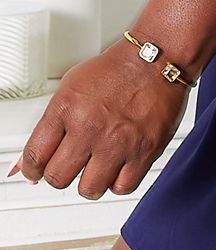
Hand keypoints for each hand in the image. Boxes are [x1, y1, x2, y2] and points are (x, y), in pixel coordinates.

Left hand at [6, 37, 188, 198]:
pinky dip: (119, 182)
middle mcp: (90, 127)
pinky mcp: (144, 151)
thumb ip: (47, 128)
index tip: (38, 172)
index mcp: (66, 109)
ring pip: (89, 189)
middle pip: (58, 178)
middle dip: (61, 175)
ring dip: (90, 182)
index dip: (33, 170)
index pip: (35, 157)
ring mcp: (117, 142)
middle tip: (71, 165)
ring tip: (97, 166)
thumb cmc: (115, 71)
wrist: (156, 59)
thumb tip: (25, 164)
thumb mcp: (70, 89)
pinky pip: (122, 188)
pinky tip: (119, 166)